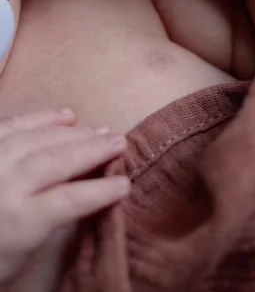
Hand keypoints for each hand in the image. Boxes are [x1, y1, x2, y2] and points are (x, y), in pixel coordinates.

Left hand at [0, 108, 128, 283]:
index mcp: (19, 220)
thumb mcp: (20, 256)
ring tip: (99, 129)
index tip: (125, 183)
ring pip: (38, 138)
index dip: (101, 191)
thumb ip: (48, 224)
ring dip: (73, 132)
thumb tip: (82, 195)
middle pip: (57, 160)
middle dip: (92, 149)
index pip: (70, 200)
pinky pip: (12, 125)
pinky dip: (41, 118)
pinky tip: (64, 115)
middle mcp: (6, 186)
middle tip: (119, 140)